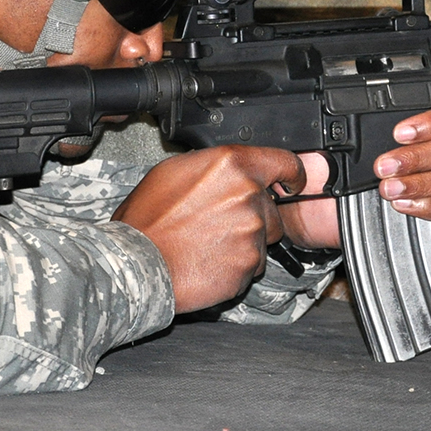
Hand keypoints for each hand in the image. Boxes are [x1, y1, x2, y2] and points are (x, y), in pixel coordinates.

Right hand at [114, 145, 304, 312]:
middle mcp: (248, 195)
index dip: (292, 175)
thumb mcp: (171, 173)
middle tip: (216, 224)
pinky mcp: (249, 265)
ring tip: (208, 245)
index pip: (285, 163)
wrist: (137, 266)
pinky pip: (252, 265)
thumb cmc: (146, 221)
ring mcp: (252, 232)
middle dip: (252, 216)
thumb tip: (227, 169)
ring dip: (245, 242)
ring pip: (263, 238)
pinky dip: (235, 266)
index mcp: (231, 165)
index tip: (293, 183)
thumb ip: (212, 167)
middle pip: (271, 207)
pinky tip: (208, 262)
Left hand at [278, 104, 430, 247]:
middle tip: (384, 166)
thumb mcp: (332, 144)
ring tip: (388, 190)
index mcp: (423, 127)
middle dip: (419, 156)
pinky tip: (402, 206)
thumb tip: (334, 124)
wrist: (324, 208)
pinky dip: (430, 206)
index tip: (400, 133)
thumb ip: (341, 130)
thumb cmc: (334, 172)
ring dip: (424, 183)